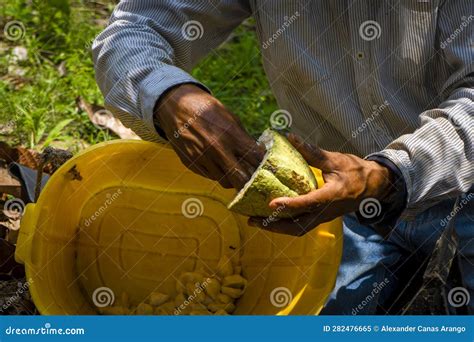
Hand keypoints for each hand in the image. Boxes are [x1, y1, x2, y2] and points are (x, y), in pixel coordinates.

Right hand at [155, 84, 263, 188]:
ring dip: (232, 178)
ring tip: (234, 169)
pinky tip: (217, 163)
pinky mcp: (191, 164)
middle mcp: (217, 149)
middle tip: (254, 179)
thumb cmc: (208, 110)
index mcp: (231, 135)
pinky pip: (210, 176)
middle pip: (241, 179)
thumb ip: (244, 138)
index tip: (270, 169)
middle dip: (250, 181)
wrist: (176, 106)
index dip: (265, 166)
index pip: (256, 159)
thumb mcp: (231, 118)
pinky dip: (217, 173)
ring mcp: (202, 159)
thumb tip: (259, 154)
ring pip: (225, 182)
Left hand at [248, 133, 394, 235]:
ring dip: (278, 228)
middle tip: (253, 220)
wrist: (375, 185)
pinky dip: (286, 224)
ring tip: (257, 222)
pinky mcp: (323, 218)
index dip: (289, 205)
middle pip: (299, 226)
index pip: (308, 203)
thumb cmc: (356, 170)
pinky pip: (302, 226)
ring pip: (299, 229)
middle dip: (275, 226)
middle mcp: (327, 211)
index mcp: (332, 196)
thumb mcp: (334, 159)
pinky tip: (273, 218)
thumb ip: (311, 152)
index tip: (271, 204)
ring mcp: (325, 217)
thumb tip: (290, 137)